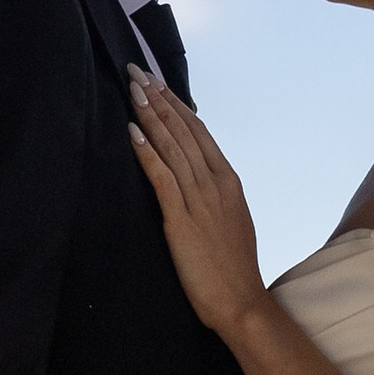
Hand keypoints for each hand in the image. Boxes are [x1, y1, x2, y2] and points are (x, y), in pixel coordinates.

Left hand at [129, 70, 266, 338]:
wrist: (241, 301)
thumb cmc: (233, 266)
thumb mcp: (230, 218)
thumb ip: (215, 193)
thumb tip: (198, 172)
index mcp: (228, 180)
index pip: (199, 132)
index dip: (175, 104)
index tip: (157, 82)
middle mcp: (215, 183)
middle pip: (183, 131)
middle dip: (158, 100)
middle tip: (136, 72)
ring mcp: (199, 200)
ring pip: (172, 147)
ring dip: (150, 116)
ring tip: (132, 91)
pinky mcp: (181, 220)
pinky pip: (162, 178)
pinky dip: (146, 152)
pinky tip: (132, 132)